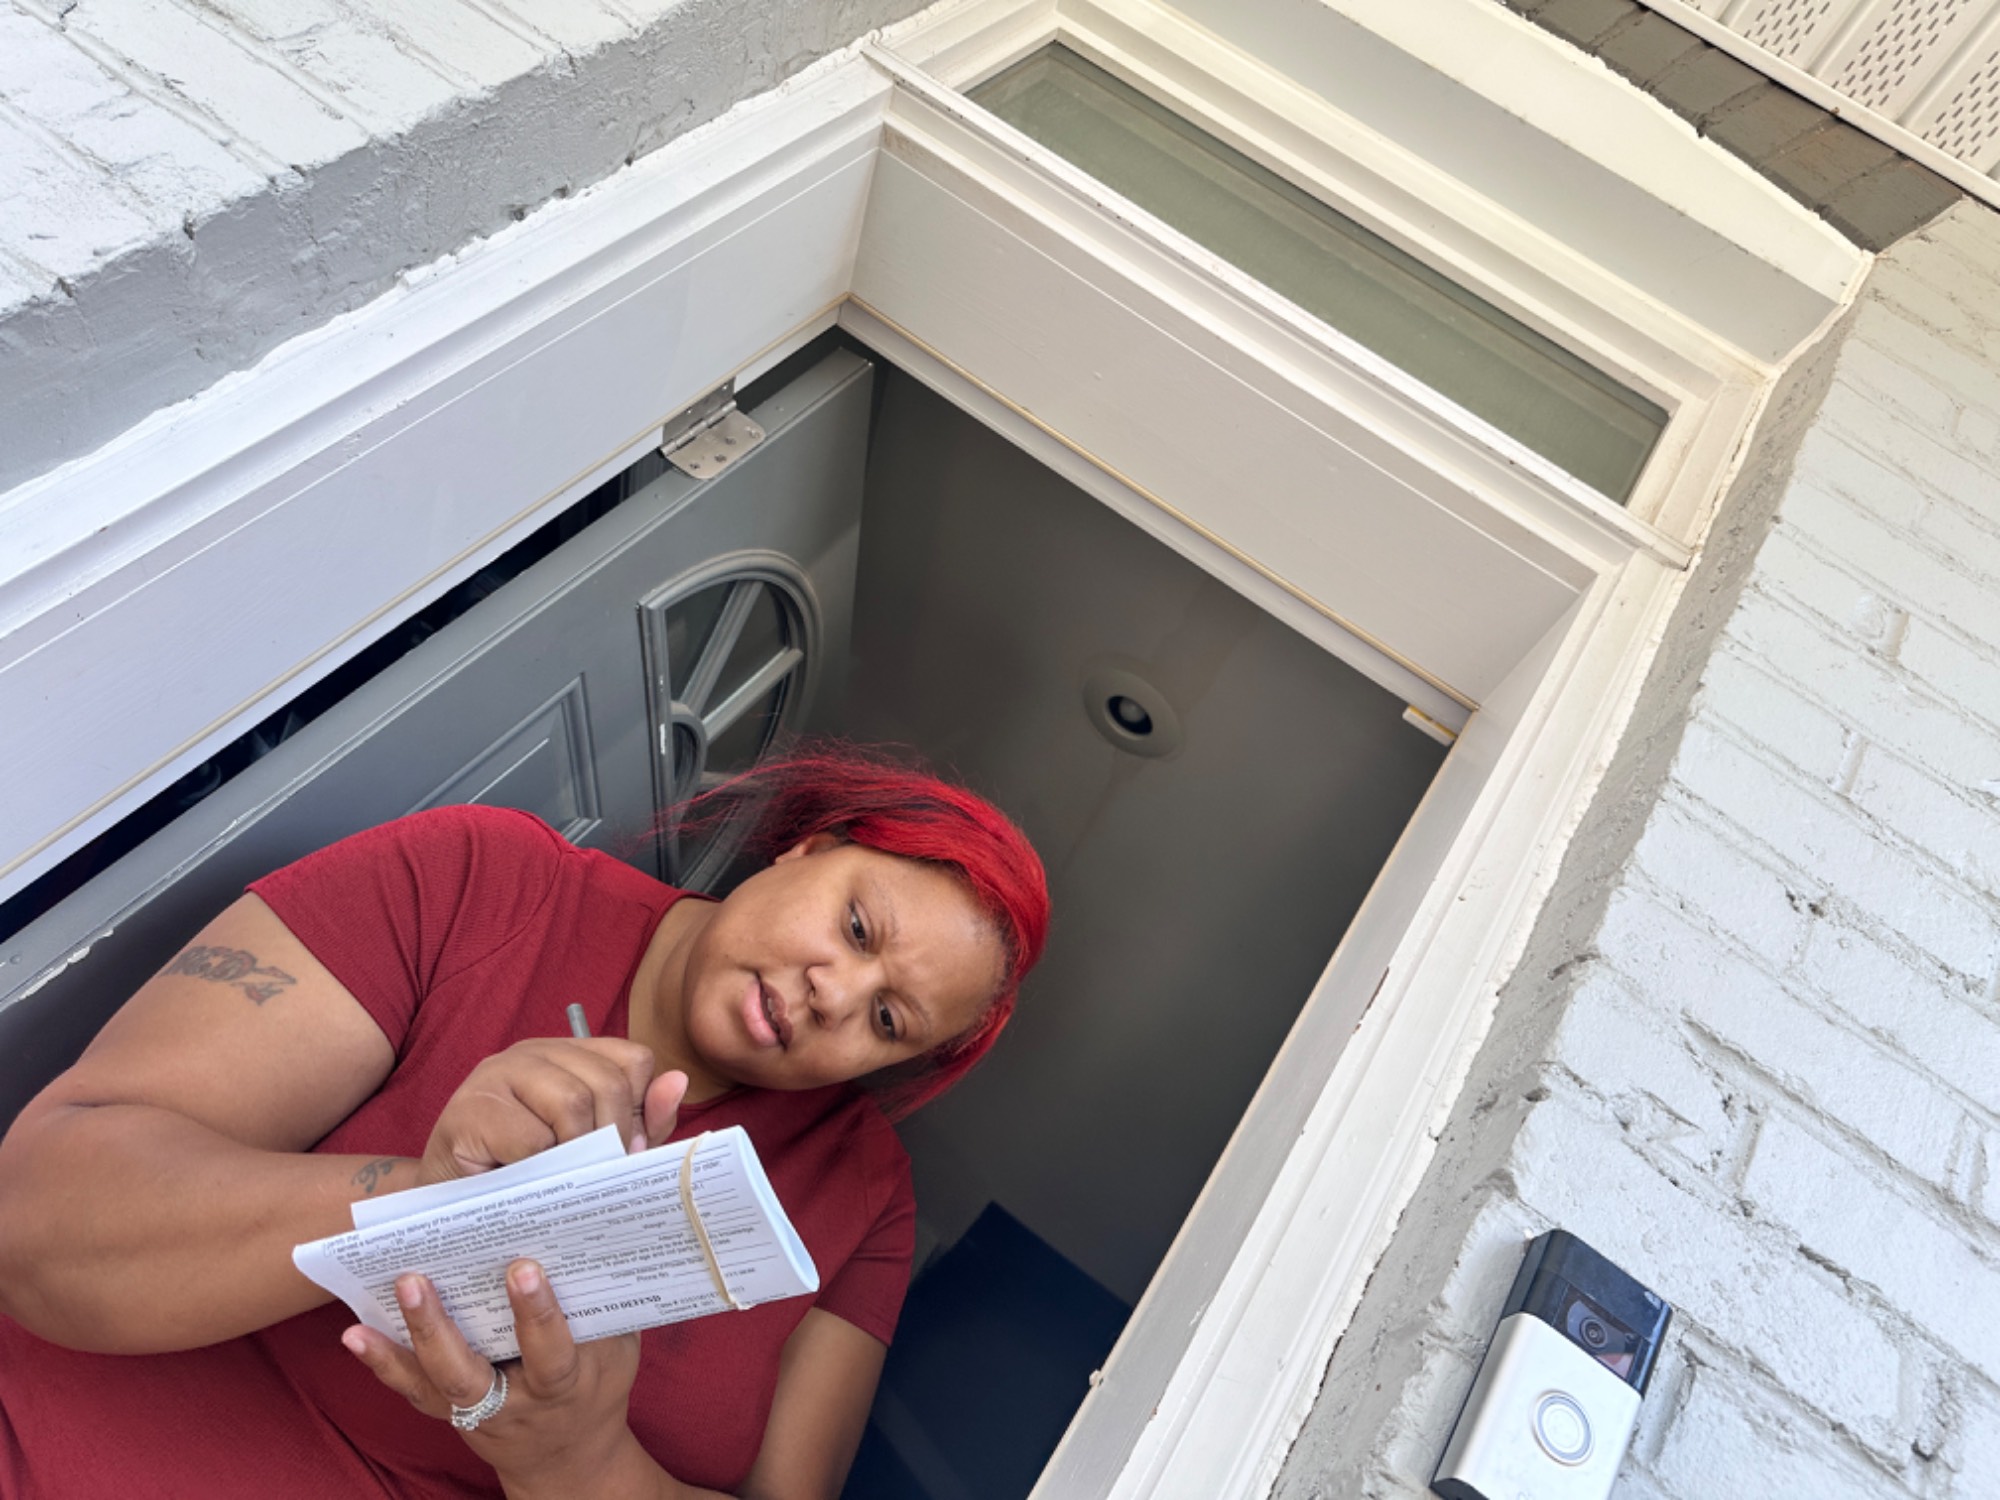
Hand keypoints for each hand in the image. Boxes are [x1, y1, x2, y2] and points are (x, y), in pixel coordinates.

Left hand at [343, 1262, 641, 1490]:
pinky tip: (355, 1334)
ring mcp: (475, 1412)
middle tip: (415, 1280)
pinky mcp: (450, 1413)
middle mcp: (514, 1404)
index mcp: (563, 1386)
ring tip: (380, 1301)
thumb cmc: (599, 1388)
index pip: (550, 1351)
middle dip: (439, 1329)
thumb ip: (606, 1306)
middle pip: (468, 1374)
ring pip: (432, 1383)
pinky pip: (413, 1390)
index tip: (522, 1267)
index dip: (537, 1313)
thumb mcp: (619, 1353)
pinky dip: (382, 1362)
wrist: (568, 1460)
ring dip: (400, 1343)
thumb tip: (592, 1238)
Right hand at [418, 1039, 686, 1184]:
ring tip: (562, 1176)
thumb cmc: (527, 1174)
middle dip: (614, 1136)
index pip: (633, 1060)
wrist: (447, 1208)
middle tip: (599, 1173)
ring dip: (577, 1152)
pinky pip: (531, 1138)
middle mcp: (532, 1052)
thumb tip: (678, 1080)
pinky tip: (526, 1178)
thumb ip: (641, 1119)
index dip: (640, 1108)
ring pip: (572, 1103)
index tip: (628, 1149)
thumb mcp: (596, 1147)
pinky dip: (539, 1167)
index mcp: (567, 1054)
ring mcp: (496, 1075)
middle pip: (607, 1082)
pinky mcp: (468, 1110)